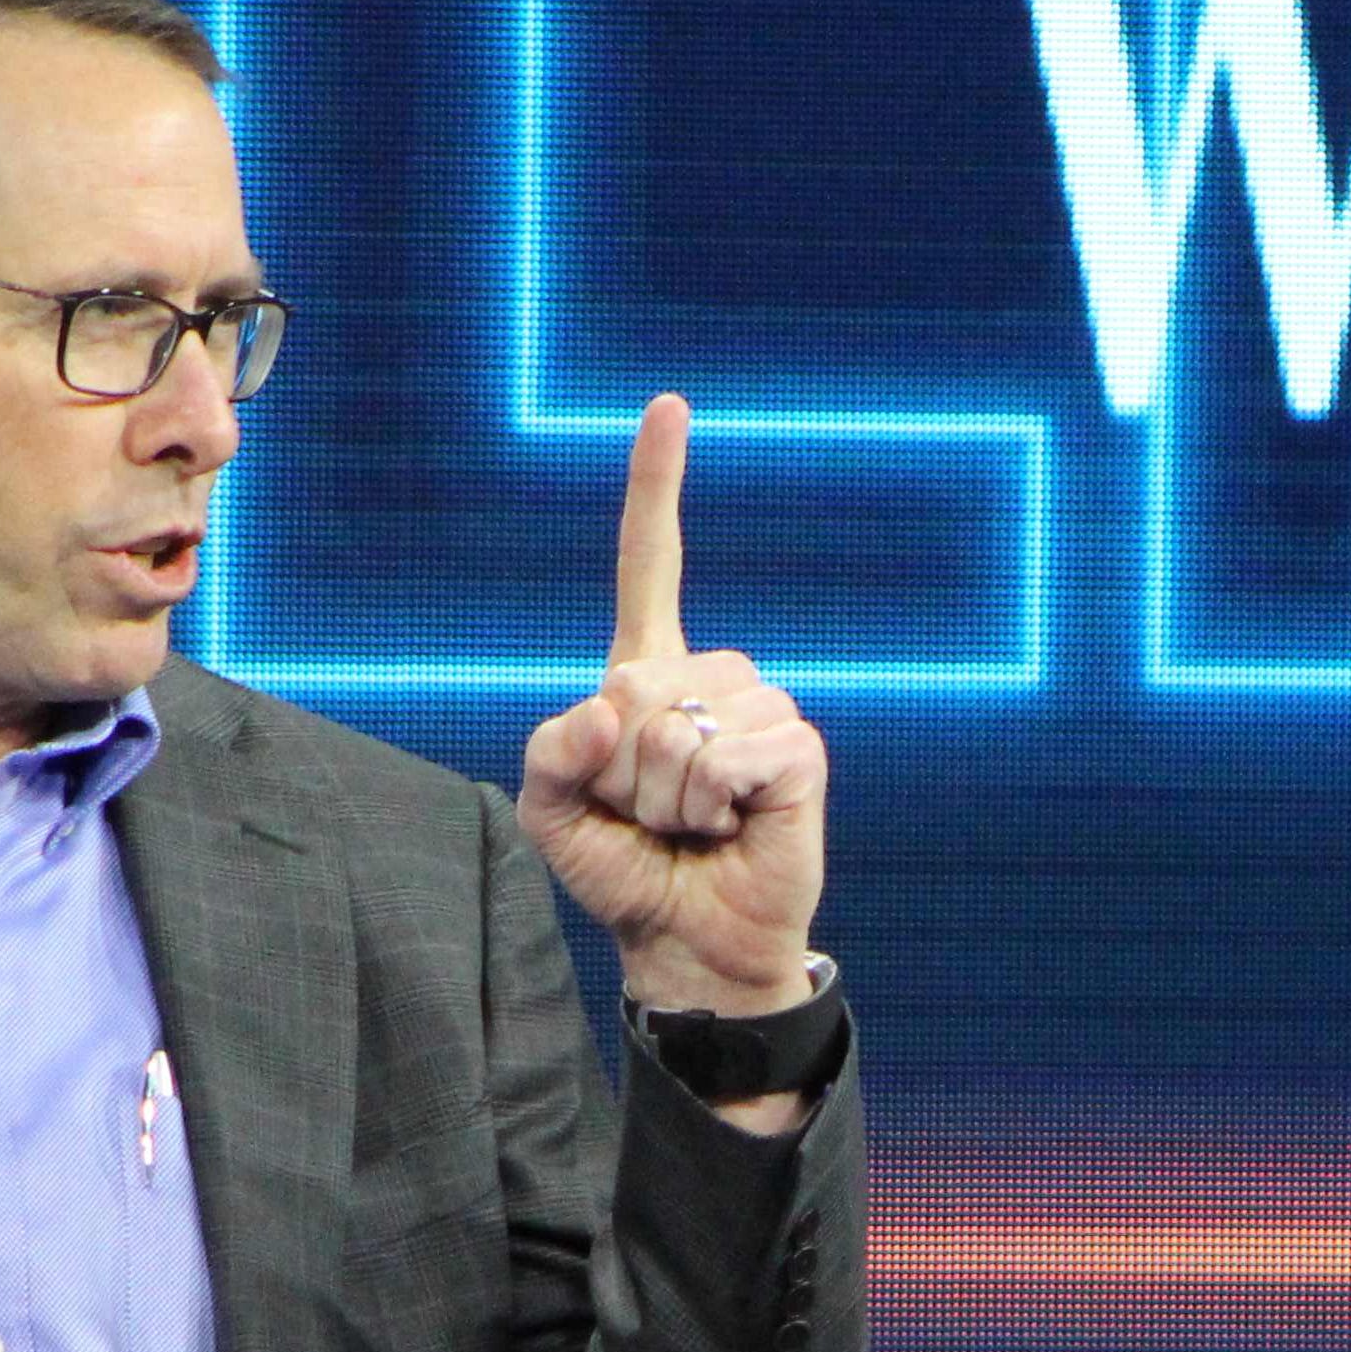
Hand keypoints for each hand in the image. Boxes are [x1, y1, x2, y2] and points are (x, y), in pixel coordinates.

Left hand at [517, 396, 829, 1019]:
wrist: (689, 944)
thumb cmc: (626, 874)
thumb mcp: (551, 813)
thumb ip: (552, 749)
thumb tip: (621, 709)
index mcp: (650, 674)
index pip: (651, 565)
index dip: (657, 487)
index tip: (670, 406)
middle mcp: (711, 679)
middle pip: (637, 683)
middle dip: (620, 769)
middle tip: (649, 816)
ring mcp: (761, 710)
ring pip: (679, 727)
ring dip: (665, 796)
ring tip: (688, 827)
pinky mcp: (799, 752)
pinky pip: (729, 755)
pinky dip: (711, 804)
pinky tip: (728, 828)